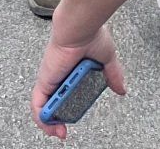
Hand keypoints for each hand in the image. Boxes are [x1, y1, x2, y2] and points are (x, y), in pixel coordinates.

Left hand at [31, 22, 124, 138]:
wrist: (80, 27)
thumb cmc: (91, 35)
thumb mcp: (107, 59)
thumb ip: (112, 76)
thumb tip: (121, 89)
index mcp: (72, 70)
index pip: (66, 91)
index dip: (68, 106)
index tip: (74, 117)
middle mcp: (59, 75)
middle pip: (53, 101)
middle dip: (57, 119)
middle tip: (63, 131)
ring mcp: (51, 78)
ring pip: (44, 105)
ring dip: (49, 122)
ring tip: (58, 132)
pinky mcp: (45, 81)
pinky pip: (38, 104)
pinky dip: (42, 117)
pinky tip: (50, 126)